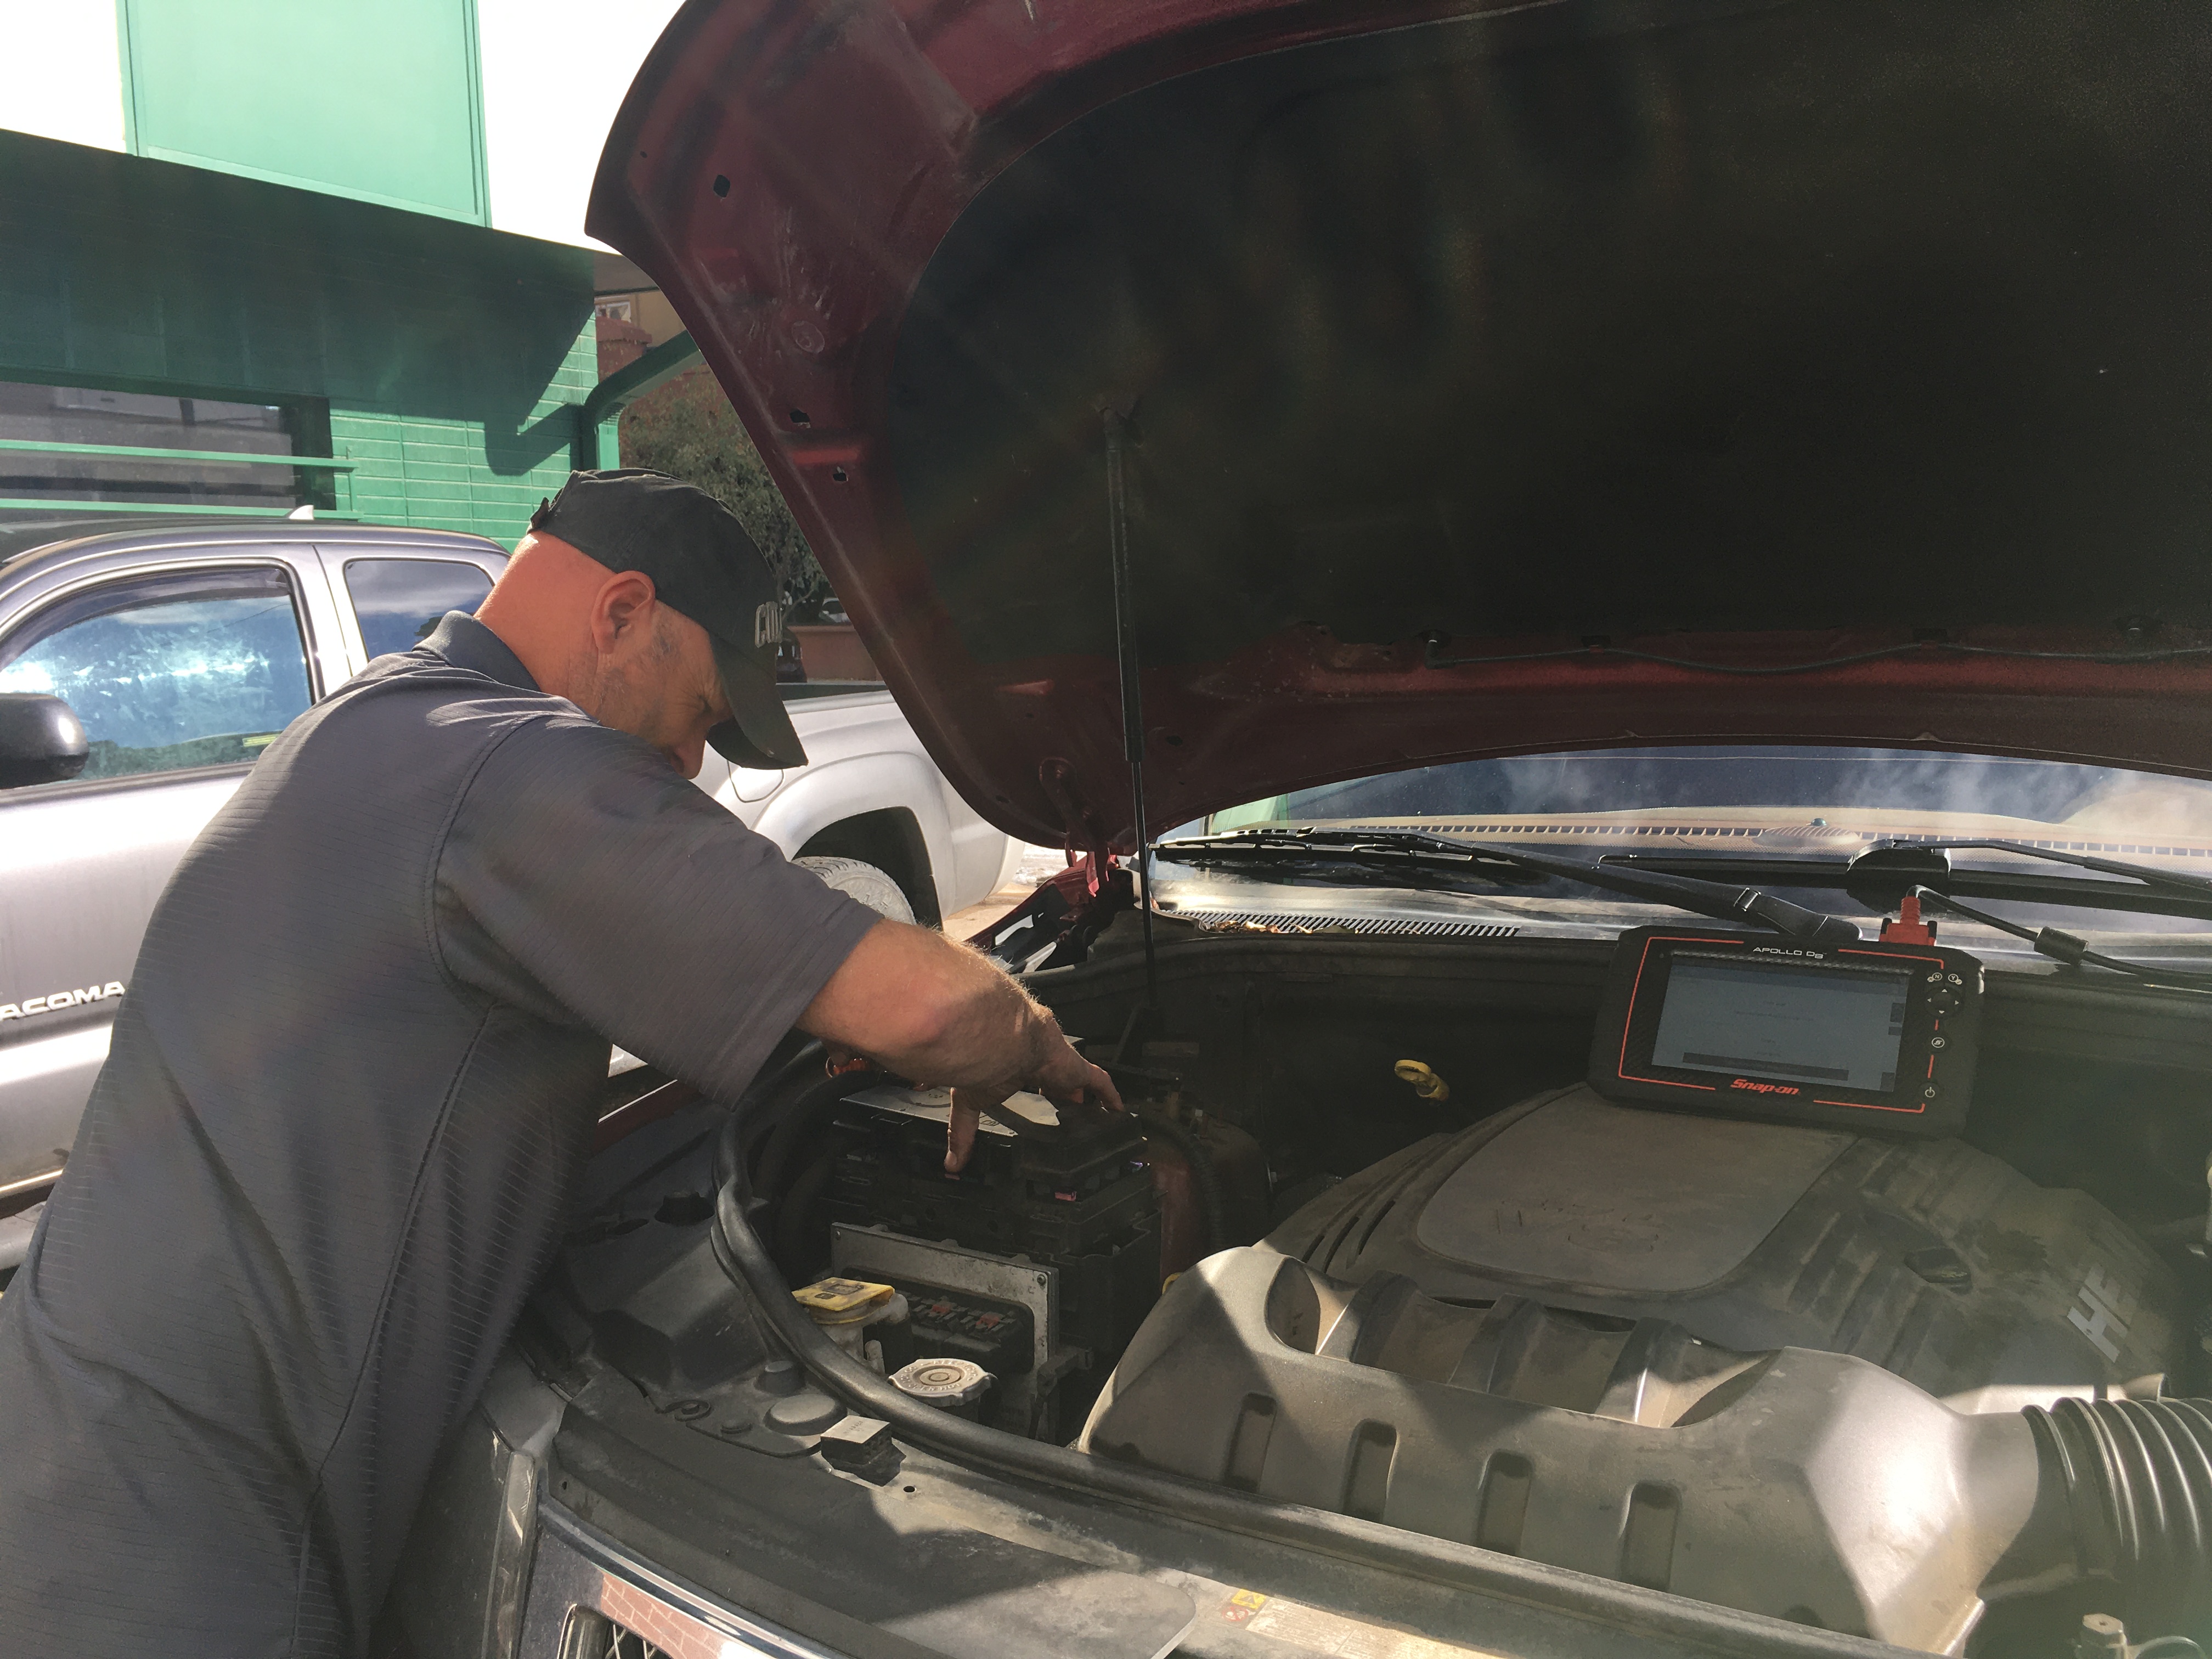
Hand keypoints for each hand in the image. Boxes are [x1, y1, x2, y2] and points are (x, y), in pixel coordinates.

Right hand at [945, 1039, 1122, 1172]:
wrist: (999, 1042)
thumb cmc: (980, 1063)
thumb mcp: (969, 1102)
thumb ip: (962, 1131)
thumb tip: (951, 1163)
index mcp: (1014, 1072)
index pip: (1028, 1084)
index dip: (1035, 1096)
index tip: (1038, 1113)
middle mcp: (1040, 1067)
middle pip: (1058, 1085)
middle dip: (1064, 1100)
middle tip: (1069, 1123)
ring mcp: (1061, 1067)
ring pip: (1079, 1083)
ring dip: (1085, 1099)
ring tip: (1093, 1121)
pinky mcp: (1077, 1069)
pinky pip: (1100, 1082)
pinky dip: (1109, 1096)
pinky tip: (1118, 1111)